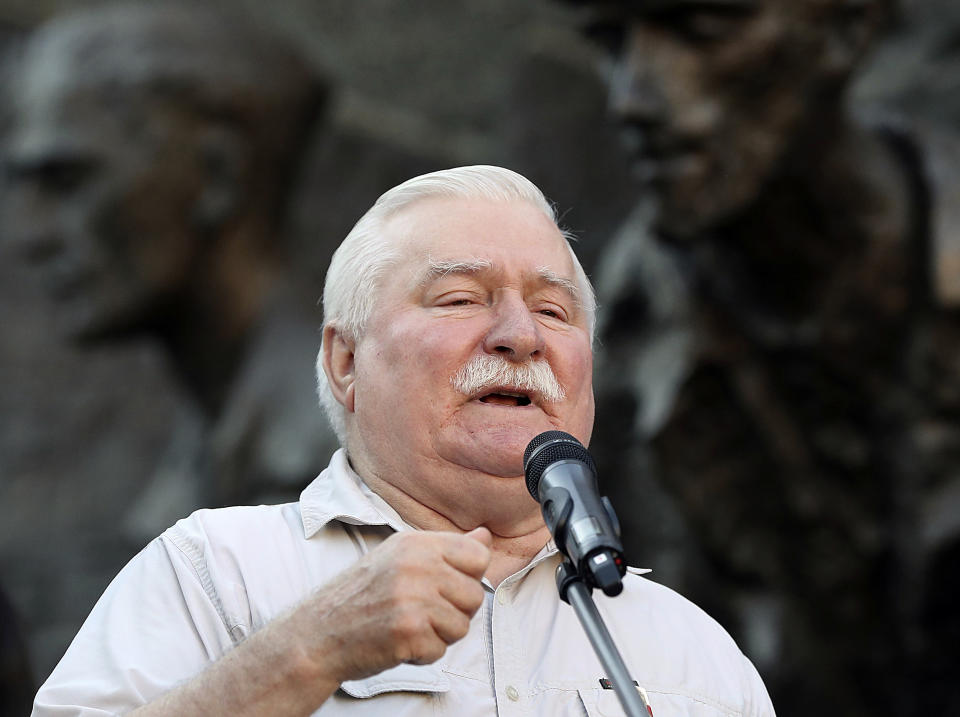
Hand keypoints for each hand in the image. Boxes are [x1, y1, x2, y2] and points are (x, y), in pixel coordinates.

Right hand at [289, 527, 491, 683]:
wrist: (317, 633)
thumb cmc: (362, 595)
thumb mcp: (400, 557)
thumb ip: (447, 548)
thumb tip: (485, 537)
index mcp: (416, 543)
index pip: (478, 555)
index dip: (470, 576)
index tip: (447, 585)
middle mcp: (416, 566)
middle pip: (475, 595)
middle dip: (454, 611)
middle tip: (422, 611)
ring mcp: (412, 599)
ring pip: (462, 625)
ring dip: (439, 635)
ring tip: (409, 625)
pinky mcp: (408, 632)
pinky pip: (441, 650)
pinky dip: (423, 654)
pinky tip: (399, 642)